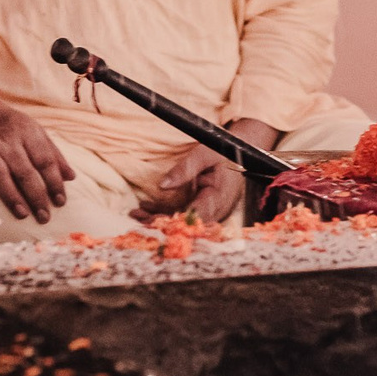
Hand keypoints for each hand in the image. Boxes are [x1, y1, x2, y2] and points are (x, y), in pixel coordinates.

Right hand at [0, 95, 71, 224]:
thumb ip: (52, 153)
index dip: (54, 182)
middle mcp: (7, 139)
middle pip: (24, 170)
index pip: (44, 160)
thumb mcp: (33, 130)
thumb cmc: (8, 124)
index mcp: (27, 132)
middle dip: (36, 195)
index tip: (60, 201)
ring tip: (23, 214)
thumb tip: (71, 177)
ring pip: (0, 173)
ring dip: (11, 195)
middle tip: (44, 217)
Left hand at [141, 118, 277, 224]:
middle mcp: (214, 210)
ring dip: (158, 219)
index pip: (193, 217)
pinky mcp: (202, 209)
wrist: (241, 154)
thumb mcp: (205, 154)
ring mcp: (208, 212)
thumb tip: (162, 186)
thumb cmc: (224, 152)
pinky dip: (164, 213)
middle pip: (184, 224)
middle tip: (135, 216)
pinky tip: (146, 208)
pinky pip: (182, 215)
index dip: (171, 222)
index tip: (151, 220)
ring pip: (181, 222)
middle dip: (159, 222)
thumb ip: (185, 169)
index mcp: (217, 198)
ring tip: (135, 213)